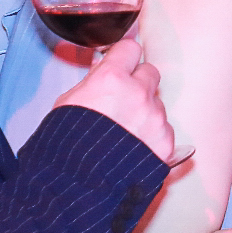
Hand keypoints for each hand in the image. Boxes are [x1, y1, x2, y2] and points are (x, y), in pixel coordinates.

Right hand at [54, 38, 184, 164]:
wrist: (76, 184)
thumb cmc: (66, 144)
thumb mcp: (69, 101)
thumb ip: (92, 81)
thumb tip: (104, 67)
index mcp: (111, 79)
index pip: (130, 48)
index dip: (124, 57)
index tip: (121, 63)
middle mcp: (138, 94)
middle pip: (150, 72)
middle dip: (138, 82)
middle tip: (122, 99)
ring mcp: (155, 118)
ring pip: (157, 103)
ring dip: (145, 111)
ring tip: (124, 131)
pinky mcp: (165, 142)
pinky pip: (165, 129)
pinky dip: (153, 135)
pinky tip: (134, 146)